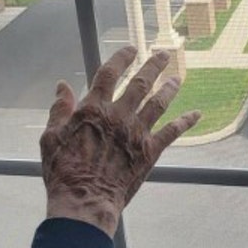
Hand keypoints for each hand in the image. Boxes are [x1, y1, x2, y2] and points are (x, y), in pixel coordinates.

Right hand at [40, 46, 199, 236]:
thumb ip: (59, 109)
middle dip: (154, 65)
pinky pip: (172, 131)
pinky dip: (186, 121)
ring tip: (178, 77)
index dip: (121, 58)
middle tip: (163, 53)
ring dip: (170, 87)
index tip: (131, 48)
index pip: (109, 73)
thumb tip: (62, 86)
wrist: (84, 199)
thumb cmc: (62, 170)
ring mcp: (137, 132)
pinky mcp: (150, 151)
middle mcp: (119, 115)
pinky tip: (197, 114)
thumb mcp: (50, 137)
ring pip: (159, 102)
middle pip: (140, 82)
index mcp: (93, 108)